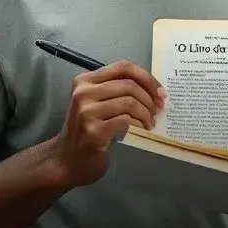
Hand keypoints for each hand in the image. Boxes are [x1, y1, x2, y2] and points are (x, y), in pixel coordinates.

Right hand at [54, 60, 165, 186]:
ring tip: (150, 123)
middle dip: (150, 99)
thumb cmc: (87, 129)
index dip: (147, 78)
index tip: (160, 92)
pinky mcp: (94, 131)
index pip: (123, 67)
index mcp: (85, 80)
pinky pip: (126, 121)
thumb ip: (116, 91)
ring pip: (129, 103)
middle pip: (129, 85)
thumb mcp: (96, 103)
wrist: (68, 159)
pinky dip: (139, 125)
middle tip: (157, 111)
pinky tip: (141, 131)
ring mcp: (86, 112)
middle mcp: (83, 93)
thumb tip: (154, 89)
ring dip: (146, 114)